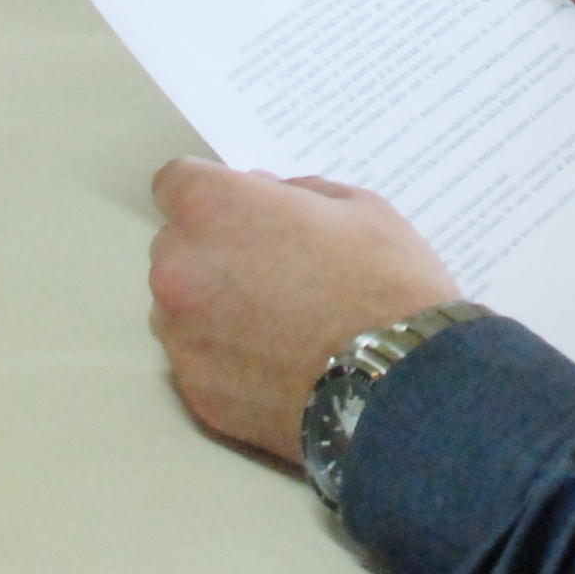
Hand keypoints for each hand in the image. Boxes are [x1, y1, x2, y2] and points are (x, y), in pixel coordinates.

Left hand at [148, 159, 456, 462]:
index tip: (241, 212)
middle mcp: (179, 267)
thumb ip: (294, 194)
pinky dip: (224, 357)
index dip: (212, 194)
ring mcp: (181, 335)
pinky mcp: (194, 391)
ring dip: (212, 305)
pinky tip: (275, 365)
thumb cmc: (384, 281)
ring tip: (275, 326)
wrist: (400, 386)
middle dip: (214, 250)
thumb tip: (266, 199)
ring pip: (180, 306)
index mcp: (213, 208)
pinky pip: (197, 359)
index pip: (174, 182)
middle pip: (177, 246)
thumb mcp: (356, 207)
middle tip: (272, 271)